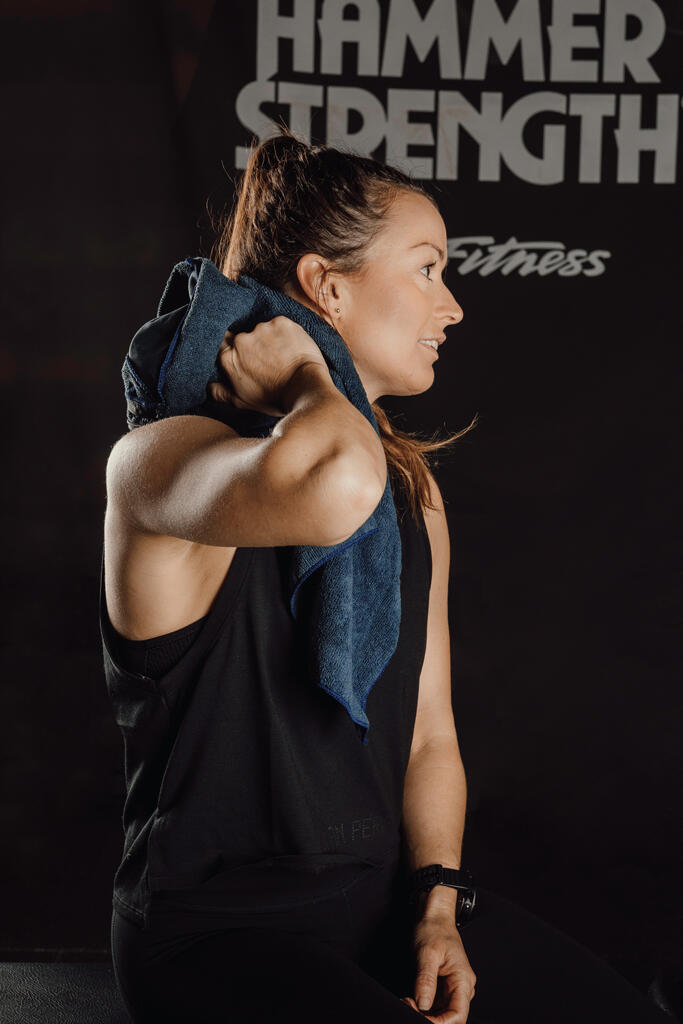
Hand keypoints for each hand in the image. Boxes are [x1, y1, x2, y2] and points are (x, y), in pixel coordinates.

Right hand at [207, 316, 328, 416]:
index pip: (225, 346)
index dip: (238, 353)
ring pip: (264, 330)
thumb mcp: (242, 401)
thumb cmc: (274, 398)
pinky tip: (293, 348)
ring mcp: (262, 329)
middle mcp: (241, 340)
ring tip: (283, 356)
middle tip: (269, 361)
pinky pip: (281, 325)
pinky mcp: (281, 322)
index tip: (248, 359)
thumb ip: (221, 392)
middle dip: (255, 347)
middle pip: (245, 337)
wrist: (304, 389)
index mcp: (228, 358)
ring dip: (271, 339)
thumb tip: (209, 386)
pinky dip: (286, 334)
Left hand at [401, 911, 476, 1023]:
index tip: (422, 1019)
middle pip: (450, 1016)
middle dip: (429, 1018)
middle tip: (408, 1006)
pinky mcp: (442, 986)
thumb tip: (423, 1004)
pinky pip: (435, 1004)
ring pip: (441, 1013)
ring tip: (407, 1001)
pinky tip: (410, 999)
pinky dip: (422, 1006)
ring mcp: (452, 987)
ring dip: (424, 1014)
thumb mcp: (427, 953)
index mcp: (463, 979)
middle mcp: (461, 986)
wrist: (433, 916)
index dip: (441, 1023)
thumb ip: (426, 980)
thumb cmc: (434, 928)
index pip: (458, 1014)